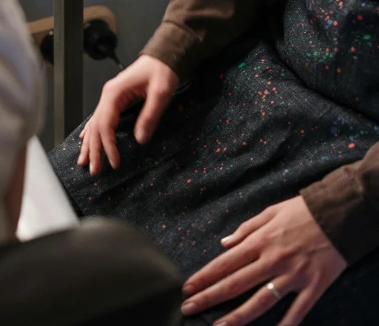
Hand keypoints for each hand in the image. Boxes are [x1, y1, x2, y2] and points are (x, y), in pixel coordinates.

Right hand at [77, 54, 178, 175]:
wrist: (163, 56)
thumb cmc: (162, 71)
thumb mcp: (161, 93)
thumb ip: (150, 115)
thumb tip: (140, 139)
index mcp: (115, 93)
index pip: (106, 124)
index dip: (108, 145)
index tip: (115, 162)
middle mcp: (108, 95)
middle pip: (96, 127)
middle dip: (94, 150)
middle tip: (95, 171)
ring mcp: (110, 96)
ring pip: (95, 123)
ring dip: (90, 143)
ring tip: (84, 162)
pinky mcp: (115, 99)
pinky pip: (100, 118)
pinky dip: (92, 132)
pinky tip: (85, 140)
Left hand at [181, 196, 346, 325]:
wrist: (339, 213)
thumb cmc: (303, 211)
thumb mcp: (271, 211)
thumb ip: (246, 228)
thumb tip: (225, 243)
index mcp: (260, 240)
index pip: (225, 263)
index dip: (205, 276)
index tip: (188, 287)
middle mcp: (272, 260)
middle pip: (235, 284)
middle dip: (209, 297)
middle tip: (188, 308)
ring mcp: (292, 276)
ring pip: (259, 302)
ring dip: (236, 318)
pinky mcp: (313, 287)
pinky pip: (296, 312)